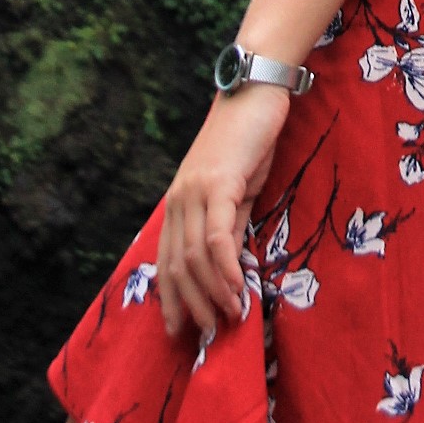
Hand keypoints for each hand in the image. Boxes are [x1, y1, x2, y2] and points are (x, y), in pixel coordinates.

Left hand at [159, 84, 289, 338]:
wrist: (257, 88)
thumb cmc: (250, 137)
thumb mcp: (238, 190)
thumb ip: (230, 226)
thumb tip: (230, 269)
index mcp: (179, 203)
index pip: (167, 262)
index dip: (171, 300)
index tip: (181, 332)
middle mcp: (178, 200)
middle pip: (176, 267)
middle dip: (192, 306)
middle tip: (212, 334)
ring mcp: (194, 192)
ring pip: (195, 258)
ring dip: (212, 295)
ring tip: (231, 318)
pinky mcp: (218, 184)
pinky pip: (217, 238)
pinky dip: (225, 270)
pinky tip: (237, 289)